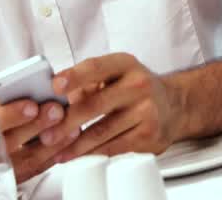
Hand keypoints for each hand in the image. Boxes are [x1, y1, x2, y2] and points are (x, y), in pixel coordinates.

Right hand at [0, 95, 76, 182]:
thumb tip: (19, 94)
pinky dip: (53, 155)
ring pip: (26, 160)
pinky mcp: (12, 179)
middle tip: (56, 110)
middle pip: (10, 143)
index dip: (11, 115)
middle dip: (36, 126)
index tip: (31, 105)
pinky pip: (35, 170)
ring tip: (70, 125)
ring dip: (51, 142)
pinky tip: (67, 140)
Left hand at [41, 53, 179, 161]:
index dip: (75, 76)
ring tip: (56, 151)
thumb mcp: (116, 75)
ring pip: (102, 131)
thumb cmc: (135, 90)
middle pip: (96, 104)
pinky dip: (92, 154)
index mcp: (125, 64)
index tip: (55, 85)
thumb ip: (87, 84)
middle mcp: (138, 84)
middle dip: (67, 121)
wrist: (174, 106)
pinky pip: (114, 146)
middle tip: (47, 134)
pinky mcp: (148, 134)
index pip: (96, 67)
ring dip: (75, 145)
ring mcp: (146, 110)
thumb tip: (58, 100)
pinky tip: (78, 157)